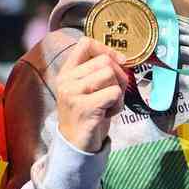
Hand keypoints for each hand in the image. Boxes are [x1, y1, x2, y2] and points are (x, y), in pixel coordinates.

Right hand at [54, 38, 128, 152]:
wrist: (76, 145)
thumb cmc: (87, 115)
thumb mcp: (86, 89)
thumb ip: (96, 72)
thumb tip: (122, 59)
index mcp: (67, 72)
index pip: (85, 43)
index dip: (106, 49)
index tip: (119, 61)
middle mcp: (67, 80)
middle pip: (104, 61)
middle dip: (119, 75)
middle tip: (115, 93)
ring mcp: (73, 93)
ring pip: (110, 75)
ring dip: (118, 91)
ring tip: (109, 104)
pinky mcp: (85, 107)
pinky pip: (114, 92)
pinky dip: (118, 104)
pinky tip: (108, 113)